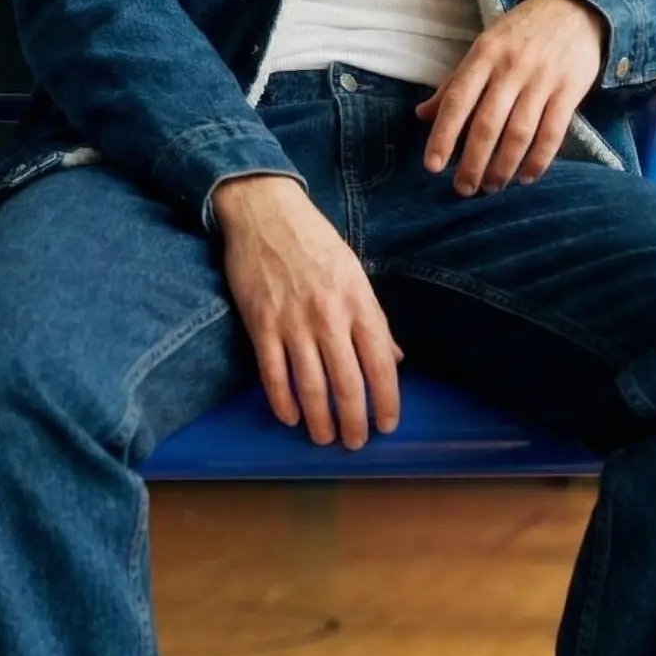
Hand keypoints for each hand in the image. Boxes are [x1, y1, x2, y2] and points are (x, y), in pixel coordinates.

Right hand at [211, 175, 403, 448]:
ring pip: (311, 386)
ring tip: (323, 438)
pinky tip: (290, 417)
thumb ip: (374, 319)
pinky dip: (282, 402)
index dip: (386, 401)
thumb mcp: (355, 273)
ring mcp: (293, 321)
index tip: (388, 425)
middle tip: (355, 442)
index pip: (381, 364)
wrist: (266, 212)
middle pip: (347, 384)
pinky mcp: (261, 323)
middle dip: (354, 421)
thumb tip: (394, 358)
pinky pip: (273, 374)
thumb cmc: (315, 242)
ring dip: (319, 421)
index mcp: (359, 302)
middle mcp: (330, 316)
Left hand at [415, 0, 606, 195]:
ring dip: (503, 167)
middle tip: (463, 189)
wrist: (575, 7)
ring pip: (519, 133)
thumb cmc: (521, 32)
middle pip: (488, 123)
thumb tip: (422, 115)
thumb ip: (455, 83)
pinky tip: (525, 177)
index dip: (443, 135)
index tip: (432, 166)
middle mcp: (512, 67)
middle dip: (473, 162)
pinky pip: (553, 133)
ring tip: (491, 187)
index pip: (458, 99)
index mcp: (484, 54)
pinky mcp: (570, 90)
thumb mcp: (484, 47)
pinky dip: (538, 160)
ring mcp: (543, 79)